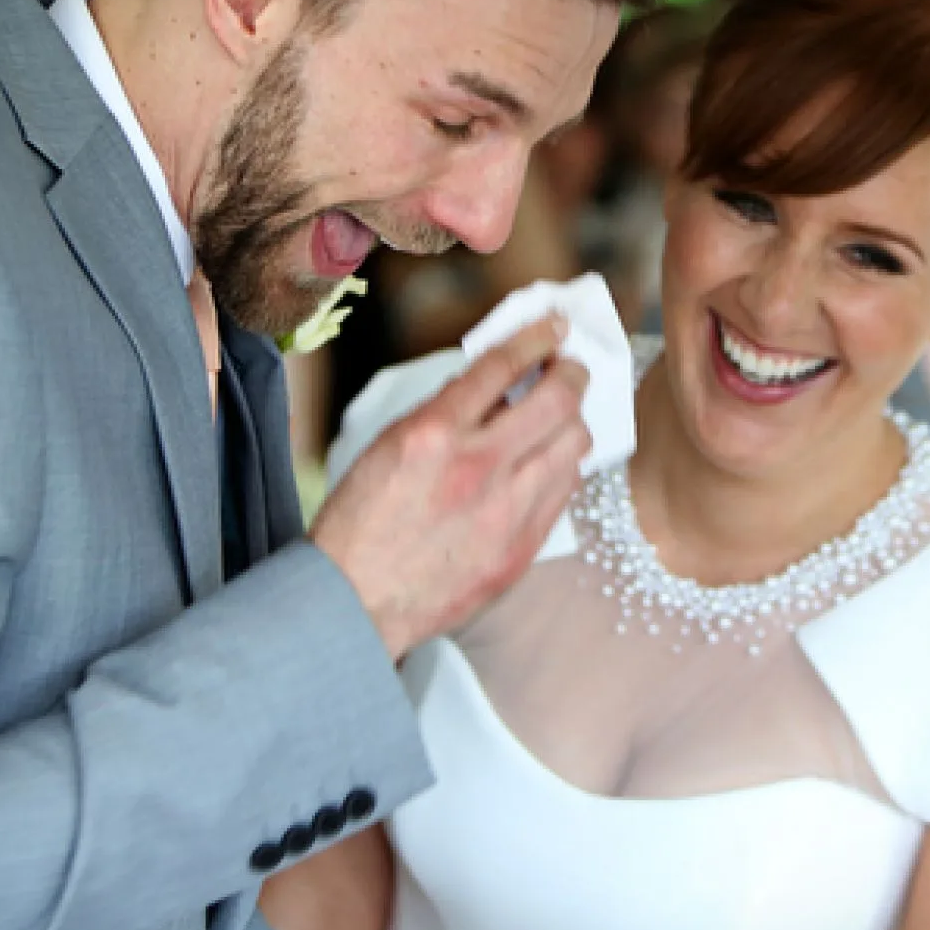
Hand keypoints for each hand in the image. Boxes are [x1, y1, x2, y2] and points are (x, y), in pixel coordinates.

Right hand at [313, 315, 589, 658]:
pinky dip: (561, 467)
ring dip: (571, 420)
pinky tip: (546, 463)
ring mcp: (506, 512)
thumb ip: (444, 412)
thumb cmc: (361, 523)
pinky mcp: (522, 549)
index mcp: (433, 433)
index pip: (502, 364)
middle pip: (558, 398)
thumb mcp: (388, 446)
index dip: (536, 337)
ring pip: (574, 443)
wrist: (355, 603)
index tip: (554, 326)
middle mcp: (477, 467)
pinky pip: (566, 491)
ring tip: (558, 419)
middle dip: (571, 371)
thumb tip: (496, 386)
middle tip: (568, 366)